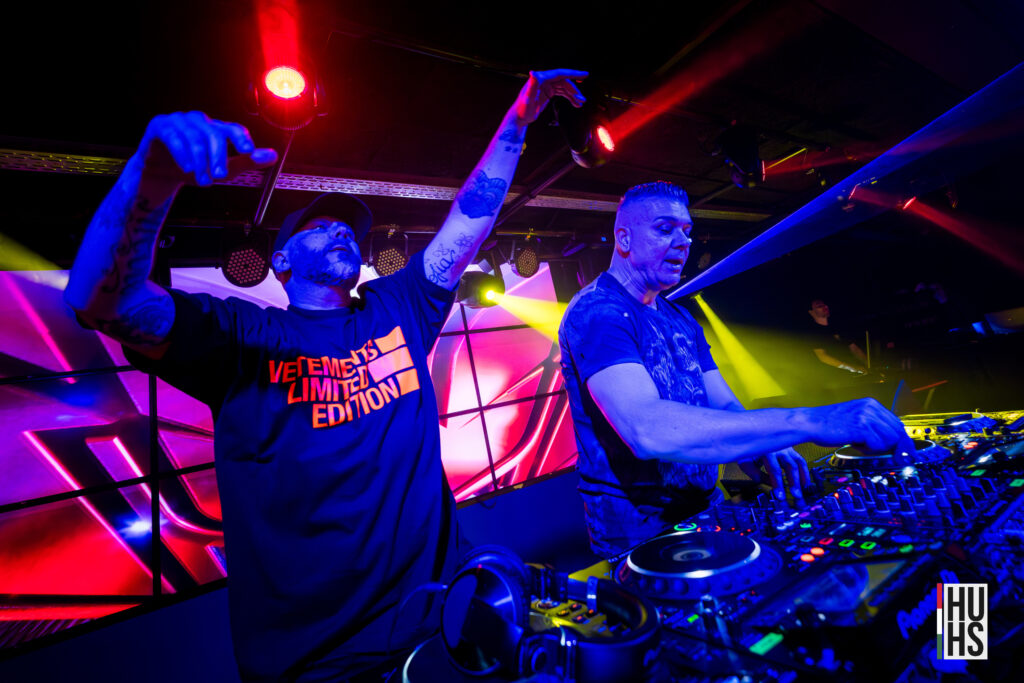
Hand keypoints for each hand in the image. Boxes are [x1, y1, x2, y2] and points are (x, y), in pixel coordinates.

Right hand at [133, 111, 277, 187]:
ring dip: (200, 161)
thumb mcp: (223, 169)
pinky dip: (181, 154)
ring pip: (194, 137)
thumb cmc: (192, 168)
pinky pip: (172, 136)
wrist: (159, 174)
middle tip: (221, 176)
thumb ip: (246, 162)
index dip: (241, 138)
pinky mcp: (160, 126)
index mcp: (215, 129)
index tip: (248, 151)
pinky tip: (186, 168)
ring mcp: (178, 121)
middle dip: (219, 157)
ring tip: (202, 180)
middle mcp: (198, 121)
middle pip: (213, 133)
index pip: (232, 129)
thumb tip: (273, 156)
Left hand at [513, 69, 587, 125]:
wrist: (519, 118)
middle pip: (564, 81)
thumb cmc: (522, 108)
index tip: (585, 75)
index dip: (573, 73)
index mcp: (541, 78)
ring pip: (564, 87)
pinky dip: (569, 97)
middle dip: (574, 90)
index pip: (560, 73)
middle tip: (582, 100)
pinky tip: (576, 104)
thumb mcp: (527, 97)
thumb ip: (531, 85)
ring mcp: (547, 86)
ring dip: (573, 95)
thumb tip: (533, 73)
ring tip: (581, 103)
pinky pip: (561, 92)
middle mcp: (544, 80)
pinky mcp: (548, 93)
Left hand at [739, 448, 810, 503]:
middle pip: (790, 466)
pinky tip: (805, 482)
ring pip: (798, 462)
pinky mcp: (790, 448)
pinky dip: (804, 471)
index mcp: (766, 450)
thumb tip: (772, 485)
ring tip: (804, 490)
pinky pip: (800, 460)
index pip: (775, 470)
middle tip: (796, 495)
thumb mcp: (746, 462)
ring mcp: (786, 447)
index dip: (778, 484)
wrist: (750, 434)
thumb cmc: (746, 449)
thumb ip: (758, 475)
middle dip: (794, 482)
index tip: (780, 496)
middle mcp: (779, 447)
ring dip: (802, 477)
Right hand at [804, 397, 915, 457]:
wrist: (809, 423)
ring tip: (860, 445)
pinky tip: (855, 444)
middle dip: (897, 447)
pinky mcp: (862, 427)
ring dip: (877, 448)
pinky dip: (868, 449)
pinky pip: (878, 444)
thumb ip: (872, 427)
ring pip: (890, 439)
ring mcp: (867, 416)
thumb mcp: (854, 420)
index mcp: (870, 404)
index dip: (903, 440)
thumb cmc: (827, 424)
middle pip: (898, 431)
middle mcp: (871, 407)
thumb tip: (891, 442)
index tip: (908, 453)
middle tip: (894, 457)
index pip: (896, 423)